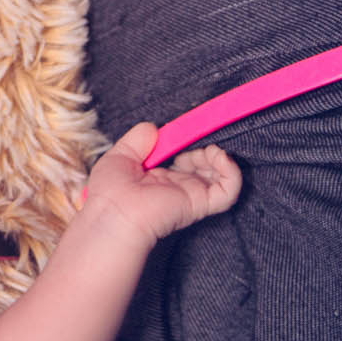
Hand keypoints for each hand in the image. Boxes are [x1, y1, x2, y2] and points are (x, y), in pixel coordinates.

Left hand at [77, 122, 240, 247]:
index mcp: (160, 177)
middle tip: (194, 142)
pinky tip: (221, 158)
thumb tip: (154, 127)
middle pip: (204, 166)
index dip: (188, 143)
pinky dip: (232, 173)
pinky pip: (228, 191)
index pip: (184, 158)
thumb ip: (138, 139)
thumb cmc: (110, 190)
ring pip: (220, 176)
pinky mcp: (200, 203)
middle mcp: (178, 187)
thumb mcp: (120, 155)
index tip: (186, 131)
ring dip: (219, 158)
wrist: (114, 213)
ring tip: (211, 150)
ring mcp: (190, 195)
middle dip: (204, 149)